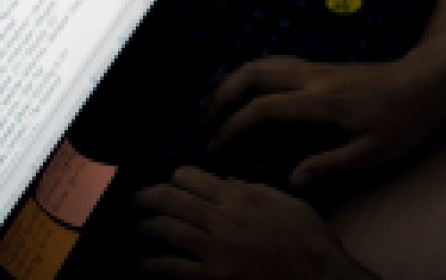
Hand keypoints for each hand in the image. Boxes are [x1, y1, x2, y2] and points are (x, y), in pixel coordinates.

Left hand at [134, 166, 376, 279]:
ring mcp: (216, 251)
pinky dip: (152, 265)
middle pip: (169, 199)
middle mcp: (222, 220)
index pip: (189, 176)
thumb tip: (230, 182)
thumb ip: (256, 190)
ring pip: (165, 229)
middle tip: (134, 199)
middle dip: (146, 197)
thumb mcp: (288, 204)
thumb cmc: (311, 244)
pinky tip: (143, 264)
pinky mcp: (214, 279)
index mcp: (240, 197)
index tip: (169, 182)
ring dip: (145, 227)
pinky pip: (172, 269)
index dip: (175, 178)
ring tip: (138, 229)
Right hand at [205, 54, 445, 188]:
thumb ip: (332, 165)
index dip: (234, 127)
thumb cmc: (405, 119)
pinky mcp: (321, 66)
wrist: (427, 81)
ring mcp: (316, 67)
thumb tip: (293, 178)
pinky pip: (276, 61)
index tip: (218, 146)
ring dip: (233, 80)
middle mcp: (313, 78)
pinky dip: (253, 71)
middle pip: (253, 75)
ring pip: (262, 62)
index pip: (264, 109)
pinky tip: (248, 88)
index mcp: (322, 102)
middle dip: (222, 96)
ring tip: (216, 104)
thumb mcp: (375, 152)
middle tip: (205, 122)